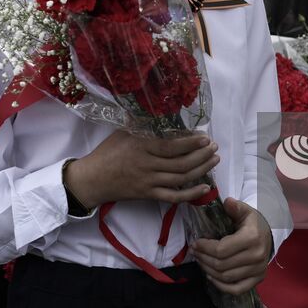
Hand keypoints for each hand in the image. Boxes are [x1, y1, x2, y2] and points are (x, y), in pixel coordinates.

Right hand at [65, 131, 218, 207]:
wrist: (92, 179)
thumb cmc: (107, 152)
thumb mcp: (123, 132)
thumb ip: (142, 124)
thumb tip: (161, 111)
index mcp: (142, 147)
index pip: (172, 146)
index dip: (191, 143)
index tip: (205, 138)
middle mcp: (148, 165)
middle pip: (180, 163)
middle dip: (202, 156)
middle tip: (214, 147)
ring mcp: (149, 182)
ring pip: (180, 179)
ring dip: (201, 170)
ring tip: (214, 161)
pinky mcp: (148, 195)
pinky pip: (172, 197)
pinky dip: (190, 194)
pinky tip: (205, 188)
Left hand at [191, 198, 273, 294]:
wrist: (268, 234)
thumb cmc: (252, 222)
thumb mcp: (245, 211)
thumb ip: (235, 207)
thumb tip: (227, 202)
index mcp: (252, 238)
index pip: (221, 250)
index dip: (205, 248)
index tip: (195, 243)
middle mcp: (256, 256)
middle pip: (221, 265)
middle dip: (204, 259)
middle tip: (194, 252)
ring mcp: (258, 270)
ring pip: (226, 277)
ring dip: (209, 271)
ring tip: (201, 261)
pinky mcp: (258, 279)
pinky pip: (236, 289)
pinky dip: (221, 286)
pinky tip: (211, 277)